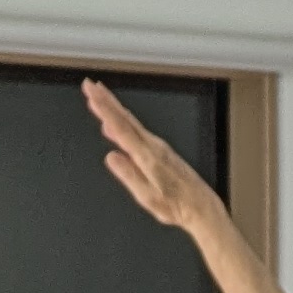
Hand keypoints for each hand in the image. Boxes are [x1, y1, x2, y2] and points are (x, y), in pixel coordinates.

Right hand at [86, 78, 230, 239]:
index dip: (104, 110)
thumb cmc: (177, 206)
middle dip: (106, 100)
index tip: (91, 94)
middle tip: (89, 85)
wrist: (202, 207)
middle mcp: (154, 147)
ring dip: (114, 107)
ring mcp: (159, 146)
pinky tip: (116, 122)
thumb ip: (129, 175)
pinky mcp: (161, 150)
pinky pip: (138, 130)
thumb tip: (111, 157)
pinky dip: (124, 120)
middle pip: (125, 118)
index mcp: (148, 157)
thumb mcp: (148, 197)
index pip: (121, 128)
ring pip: (131, 122)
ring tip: (99, 96)